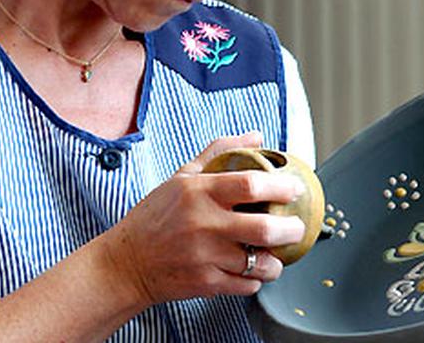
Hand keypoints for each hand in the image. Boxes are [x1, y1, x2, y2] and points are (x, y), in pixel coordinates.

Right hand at [104, 132, 305, 306]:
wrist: (127, 262)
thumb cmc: (156, 216)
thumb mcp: (182, 177)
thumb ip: (220, 153)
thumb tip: (256, 137)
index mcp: (199, 192)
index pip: (250, 184)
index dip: (281, 186)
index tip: (294, 189)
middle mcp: (204, 223)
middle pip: (264, 228)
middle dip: (291, 229)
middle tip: (296, 227)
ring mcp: (205, 256)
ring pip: (261, 263)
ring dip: (276, 261)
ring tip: (275, 254)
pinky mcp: (205, 283)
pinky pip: (247, 285)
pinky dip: (256, 279)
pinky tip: (250, 271)